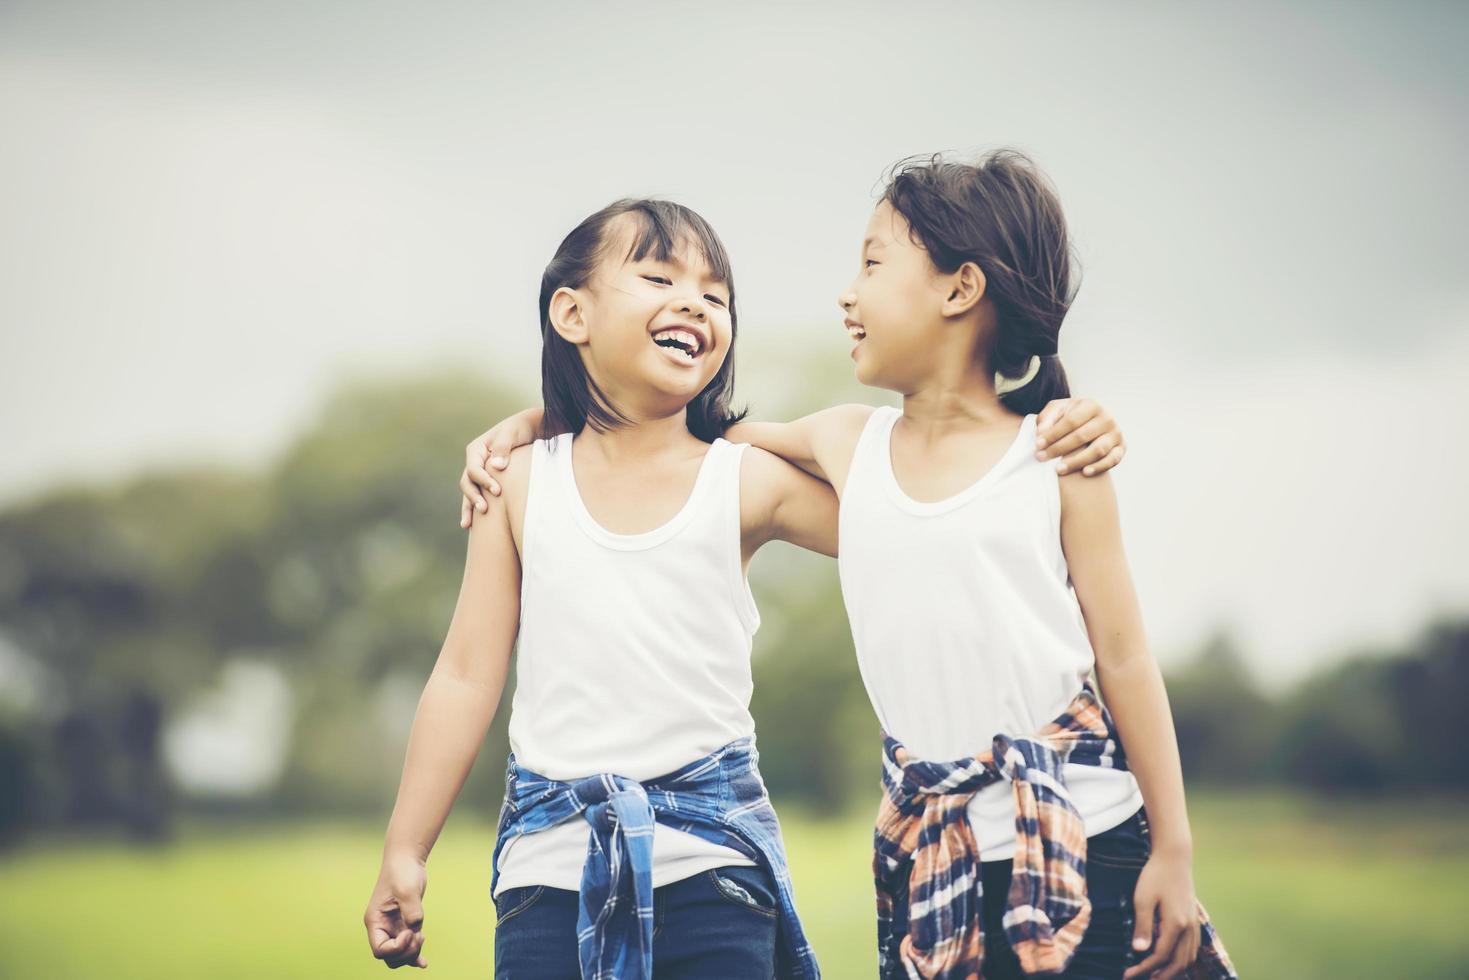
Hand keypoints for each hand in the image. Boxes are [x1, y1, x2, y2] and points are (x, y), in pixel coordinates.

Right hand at [364, 853, 428, 969]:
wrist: (407, 859)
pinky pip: (407, 946)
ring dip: (411, 953)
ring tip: (422, 938)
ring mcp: (393, 926)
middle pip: (389, 957)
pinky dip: (414, 955)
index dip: (397, 948)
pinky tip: (424, 962)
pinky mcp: (405, 923)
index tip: (410, 931)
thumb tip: (415, 928)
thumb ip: (412, 911)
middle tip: (419, 936)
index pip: (380, 951)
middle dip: (406, 953)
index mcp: (375, 921)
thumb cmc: (402, 872)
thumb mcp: (407, 890)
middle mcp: (381, 927)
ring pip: (399, 954)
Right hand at [459, 407, 542, 527]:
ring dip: (468, 507)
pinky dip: (473, 508)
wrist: (530, 429)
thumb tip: (496, 466)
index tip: (497, 491)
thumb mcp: (512, 433)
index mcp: (476, 450)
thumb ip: (503, 448)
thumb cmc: (520, 429)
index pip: (474, 469)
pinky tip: (471, 526)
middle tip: (485, 509)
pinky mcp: (487, 482)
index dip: (483, 481)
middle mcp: (474, 462)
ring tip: (469, 525)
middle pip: (467, 482)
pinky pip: (477, 496)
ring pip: (469, 492)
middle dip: (473, 497)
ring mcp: (479, 473)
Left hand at [1034, 398, 1125, 476]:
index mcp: (1091, 405)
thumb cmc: (1070, 417)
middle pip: (1081, 436)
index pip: (1070, 420)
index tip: (1037, 445)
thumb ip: (1047, 418)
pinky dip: (1099, 467)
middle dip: (1059, 448)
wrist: (1092, 423)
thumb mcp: (1058, 411)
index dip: (1053, 434)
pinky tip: (1085, 472)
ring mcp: (1116, 434)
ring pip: (1097, 450)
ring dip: (1076, 461)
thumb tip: (1041, 433)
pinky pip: (1112, 460)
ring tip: (1058, 469)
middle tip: (1041, 458)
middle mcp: (1107, 418)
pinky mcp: (1121, 448)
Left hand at [1123, 851, 1200, 979]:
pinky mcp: (1194, 920)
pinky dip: (1183, 960)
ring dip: (1174, 971)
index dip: (1143, 968)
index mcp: (1176, 924)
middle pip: (1178, 963)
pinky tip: (1172, 961)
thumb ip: (1143, 926)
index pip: (1160, 956)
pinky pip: (1193, 948)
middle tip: (1142, 979)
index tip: (1127, 974)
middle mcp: (1189, 928)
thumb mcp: (1143, 899)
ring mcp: (1194, 924)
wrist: (1174, 857)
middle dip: (1161, 976)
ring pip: (1188, 958)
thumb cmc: (1155, 876)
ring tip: (1156, 975)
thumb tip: (1138, 951)